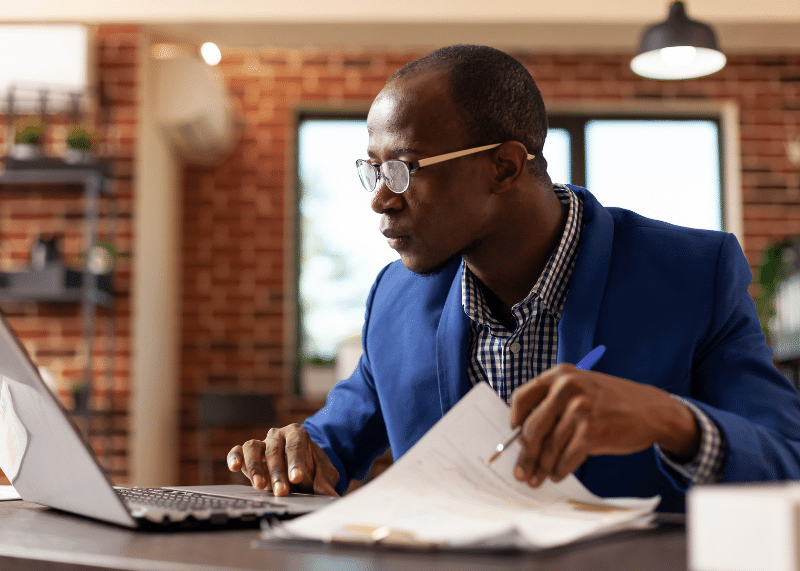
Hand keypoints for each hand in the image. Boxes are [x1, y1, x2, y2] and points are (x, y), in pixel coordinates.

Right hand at [227, 424, 339, 496]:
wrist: (300, 465)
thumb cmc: (311, 467)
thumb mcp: (323, 472)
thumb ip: (326, 482)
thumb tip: (332, 496)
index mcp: (297, 434)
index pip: (295, 445)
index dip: (295, 461)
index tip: (297, 477)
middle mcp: (277, 435)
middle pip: (275, 450)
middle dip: (278, 472)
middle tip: (282, 492)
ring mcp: (261, 443)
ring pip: (253, 448)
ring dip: (255, 467)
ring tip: (259, 486)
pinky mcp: (246, 453)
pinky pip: (238, 451)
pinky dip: (234, 457)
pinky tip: (234, 467)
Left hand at [509, 364, 698, 487]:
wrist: (653, 410)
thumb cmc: (613, 401)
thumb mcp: (581, 387)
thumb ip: (555, 403)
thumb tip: (526, 435)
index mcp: (560, 375)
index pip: (522, 398)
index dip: (515, 421)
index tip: (513, 437)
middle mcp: (567, 389)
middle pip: (532, 428)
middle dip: (525, 455)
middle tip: (521, 471)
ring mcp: (580, 410)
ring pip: (549, 447)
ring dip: (542, 468)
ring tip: (538, 478)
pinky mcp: (592, 432)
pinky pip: (567, 458)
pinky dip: (560, 470)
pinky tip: (558, 475)